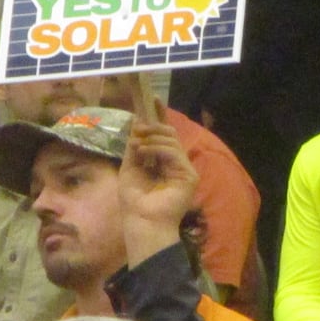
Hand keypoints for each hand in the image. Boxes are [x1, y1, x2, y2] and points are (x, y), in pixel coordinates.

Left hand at [118, 109, 198, 265]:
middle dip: (152, 127)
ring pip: (171, 140)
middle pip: (169, 133)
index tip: (152, 98)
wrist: (142, 222)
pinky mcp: (189, 176)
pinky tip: (144, 153)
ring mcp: (184, 169)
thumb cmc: (134, 201)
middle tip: (137, 130)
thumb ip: (134, 148)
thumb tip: (136, 124)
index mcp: (163, 162)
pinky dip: (157, 149)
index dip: (160, 116)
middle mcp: (176, 163)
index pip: (164, 134)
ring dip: (151, 138)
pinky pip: (174, 153)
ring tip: (137, 146)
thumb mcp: (130, 168)